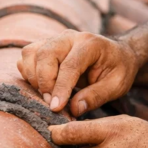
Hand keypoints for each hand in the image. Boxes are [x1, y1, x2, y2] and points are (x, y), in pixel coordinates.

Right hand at [18, 30, 139, 114]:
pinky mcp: (46, 46)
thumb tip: (73, 109)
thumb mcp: (117, 86)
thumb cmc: (119, 69)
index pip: (70, 65)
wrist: (118, 54)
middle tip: (52, 104)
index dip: (61, 88)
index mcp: (90, 44)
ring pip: (31, 53)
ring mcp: (55, 39)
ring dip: (34, 78)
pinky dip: (29, 73)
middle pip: (45, 54)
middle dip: (44, 82)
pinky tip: (43, 87)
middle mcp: (70, 37)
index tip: (55, 108)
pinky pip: (28, 56)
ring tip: (48, 95)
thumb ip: (96, 97)